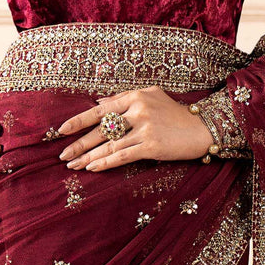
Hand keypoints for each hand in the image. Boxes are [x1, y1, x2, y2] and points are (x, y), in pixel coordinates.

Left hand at [56, 85, 211, 171]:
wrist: (202, 128)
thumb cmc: (175, 113)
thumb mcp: (151, 96)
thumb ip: (123, 98)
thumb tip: (98, 102)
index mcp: (135, 96)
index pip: (100, 109)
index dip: (79, 120)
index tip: (62, 130)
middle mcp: (138, 110)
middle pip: (101, 129)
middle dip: (79, 143)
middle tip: (62, 154)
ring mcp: (145, 127)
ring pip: (109, 145)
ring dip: (88, 156)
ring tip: (73, 164)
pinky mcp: (152, 145)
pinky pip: (123, 156)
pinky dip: (105, 163)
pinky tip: (92, 168)